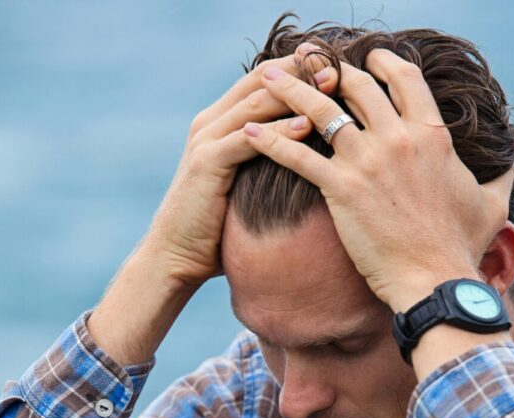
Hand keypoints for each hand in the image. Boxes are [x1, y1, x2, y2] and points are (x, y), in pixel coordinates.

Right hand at [145, 52, 335, 287]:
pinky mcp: (207, 163)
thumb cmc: (216, 230)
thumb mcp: (246, 188)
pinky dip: (278, 131)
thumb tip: (308, 165)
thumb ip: (266, 166)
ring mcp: (206, 140)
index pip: (263, 81)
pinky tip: (307, 126)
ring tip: (331, 86)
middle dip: (300, 70)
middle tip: (338, 64)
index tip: (334, 64)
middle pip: (261, 80)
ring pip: (256, 103)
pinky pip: (248, 140)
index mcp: (220, 123)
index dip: (297, 69)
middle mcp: (211, 122)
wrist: (176, 256)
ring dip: (295, 93)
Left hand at [242, 49, 513, 309]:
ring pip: (320, 109)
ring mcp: (368, 161)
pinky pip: (297, 155)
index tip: (365, 59)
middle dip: (328, 69)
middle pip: (356, 85)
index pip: (403, 78)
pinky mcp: (341, 188)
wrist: (435, 281)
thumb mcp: (491, 205)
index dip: (381, 62)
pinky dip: (269, 141)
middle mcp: (398, 138)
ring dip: (289, 89)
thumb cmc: (461, 248)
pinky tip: (247, 133)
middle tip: (307, 63)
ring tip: (265, 78)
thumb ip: (500, 176)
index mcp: (432, 135)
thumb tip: (513, 160)